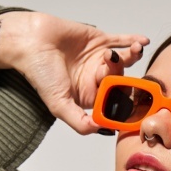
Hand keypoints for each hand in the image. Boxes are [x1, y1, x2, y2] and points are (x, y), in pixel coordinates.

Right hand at [0, 11, 148, 133]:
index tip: (132, 98)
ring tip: (124, 52)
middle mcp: (96, 78)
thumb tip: (102, 130)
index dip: (124, 99)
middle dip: (120, 75)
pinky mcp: (99, 39)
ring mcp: (99, 58)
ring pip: (124, 60)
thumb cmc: (39, 72)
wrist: (29, 41)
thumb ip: (79, 122)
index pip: (114, 101)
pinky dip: (134, 41)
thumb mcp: (58, 104)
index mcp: (89, 95)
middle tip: (107, 67)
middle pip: (121, 79)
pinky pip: (122, 41)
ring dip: (129, 57)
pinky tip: (142, 42)